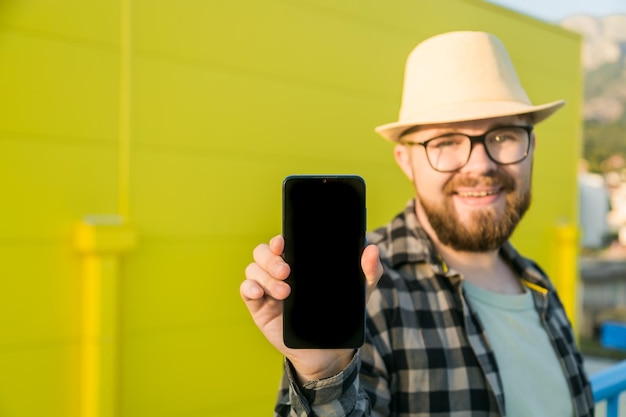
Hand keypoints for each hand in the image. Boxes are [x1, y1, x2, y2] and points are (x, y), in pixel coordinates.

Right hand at [240, 235, 382, 382]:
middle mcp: (280, 272)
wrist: (331, 351)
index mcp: (299, 262)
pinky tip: (261, 294)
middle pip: (262, 252)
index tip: (285, 243)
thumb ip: (370, 270)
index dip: (280, 239)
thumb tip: (372, 249)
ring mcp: (268, 289)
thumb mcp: (360, 291)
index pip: (283, 243)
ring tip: (285, 292)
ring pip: (253, 269)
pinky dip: (250, 288)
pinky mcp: (260, 307)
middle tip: (287, 271)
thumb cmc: (341, 314)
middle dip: (271, 258)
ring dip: (265, 277)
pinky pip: (246, 291)